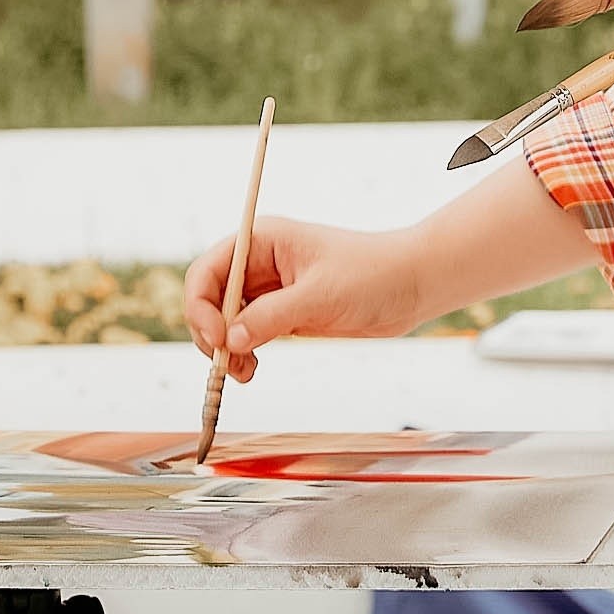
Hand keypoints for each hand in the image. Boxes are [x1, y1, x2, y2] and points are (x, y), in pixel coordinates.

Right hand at [183, 218, 428, 382]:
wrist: (412, 285)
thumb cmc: (372, 274)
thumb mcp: (320, 295)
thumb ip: (271, 317)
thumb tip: (230, 340)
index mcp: (262, 240)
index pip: (209, 270)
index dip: (202, 305)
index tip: (218, 338)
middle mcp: (259, 263)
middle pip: (210, 298)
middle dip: (211, 332)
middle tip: (226, 364)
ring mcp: (270, 289)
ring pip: (225, 320)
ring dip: (225, 348)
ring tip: (243, 372)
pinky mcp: (283, 313)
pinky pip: (246, 334)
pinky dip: (242, 353)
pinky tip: (251, 369)